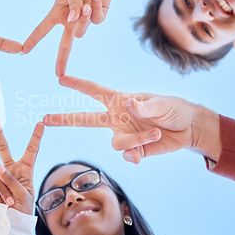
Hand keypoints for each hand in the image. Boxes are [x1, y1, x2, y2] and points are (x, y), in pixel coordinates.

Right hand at [0, 122, 44, 214]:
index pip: (32, 150)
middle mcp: (12, 170)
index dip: (36, 136)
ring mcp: (0, 178)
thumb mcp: (24, 195)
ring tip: (10, 201)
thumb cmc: (24, 210)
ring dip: (4, 190)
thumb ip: (12, 180)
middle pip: (3, 149)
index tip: (41, 123)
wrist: (13, 224)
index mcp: (26, 169)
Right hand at [22, 0, 112, 75]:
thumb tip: (74, 19)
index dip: (33, 40)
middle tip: (59, 74)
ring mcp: (84, 20)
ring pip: (81, 31)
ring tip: (85, 3)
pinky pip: (96, 20)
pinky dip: (95, 7)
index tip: (23, 51)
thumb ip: (72, 3)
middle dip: (62, 59)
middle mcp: (70, 20)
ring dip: (83, 18)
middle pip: (64, 45)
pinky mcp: (98, 17)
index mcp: (58, 14)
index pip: (42, 30)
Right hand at [44, 76, 218, 163]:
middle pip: (85, 119)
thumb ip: (144, 106)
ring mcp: (124, 135)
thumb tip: (129, 103)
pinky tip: (142, 155)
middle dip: (65, 119)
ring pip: (116, 143)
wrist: (189, 129)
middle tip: (45, 119)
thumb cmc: (174, 108)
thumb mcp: (162, 104)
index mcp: (120, 101)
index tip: (61, 79)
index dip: (78, 85)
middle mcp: (117, 118)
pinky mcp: (134, 150)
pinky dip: (134, 155)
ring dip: (134, 141)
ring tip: (155, 134)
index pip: (95, 91)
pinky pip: (127, 156)